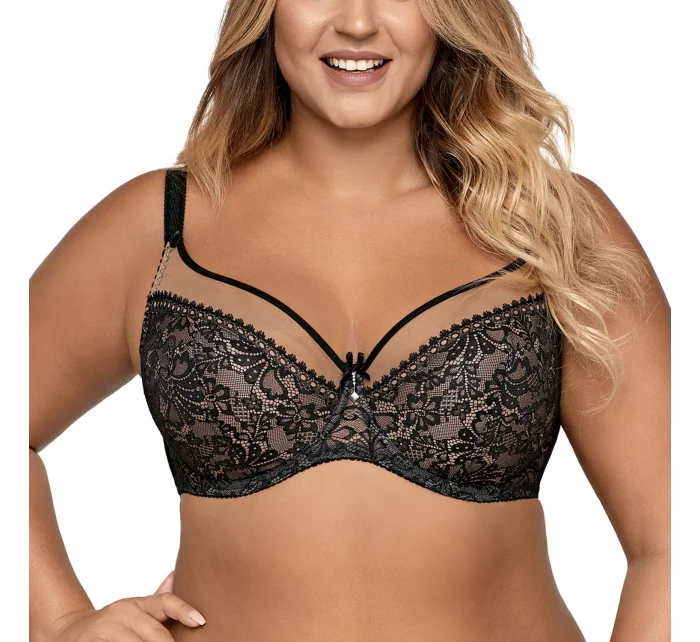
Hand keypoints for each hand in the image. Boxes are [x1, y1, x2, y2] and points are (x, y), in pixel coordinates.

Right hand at [47, 570, 205, 640]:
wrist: (68, 632)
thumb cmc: (112, 625)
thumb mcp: (135, 610)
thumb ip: (159, 601)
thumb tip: (177, 574)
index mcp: (137, 604)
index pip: (166, 602)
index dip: (184, 610)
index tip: (200, 620)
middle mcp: (122, 613)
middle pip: (155, 634)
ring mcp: (103, 630)